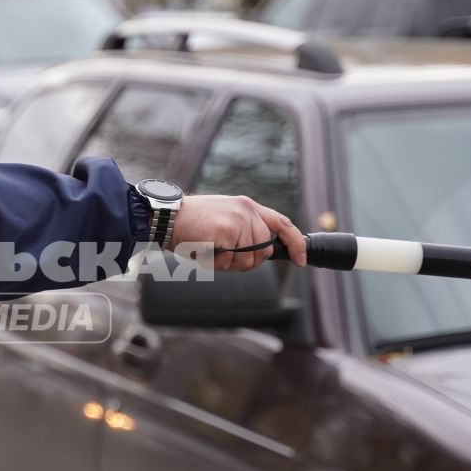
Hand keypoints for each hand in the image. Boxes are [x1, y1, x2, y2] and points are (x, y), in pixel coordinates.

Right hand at [169, 195, 308, 272]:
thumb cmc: (192, 222)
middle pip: (263, 251)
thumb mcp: (225, 217)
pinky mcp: (226, 233)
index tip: (302, 259)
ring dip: (228, 264)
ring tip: (210, 249)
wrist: (169, 217)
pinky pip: (229, 262)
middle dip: (246, 261)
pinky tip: (203, 250)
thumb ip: (246, 229)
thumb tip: (262, 253)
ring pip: (247, 261)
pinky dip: (215, 263)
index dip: (295, 243)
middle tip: (223, 254)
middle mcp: (247, 212)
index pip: (282, 223)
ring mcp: (237, 222)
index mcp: (248, 206)